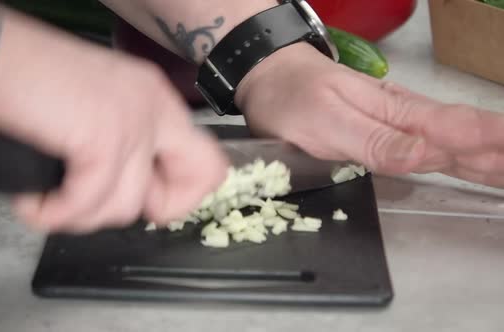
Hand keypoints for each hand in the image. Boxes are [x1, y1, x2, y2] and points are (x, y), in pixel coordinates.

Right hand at [0, 20, 226, 232]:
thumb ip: (121, 146)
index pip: (208, 162)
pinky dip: (55, 214)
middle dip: (148, 210)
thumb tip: (126, 195)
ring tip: (49, 202)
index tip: (141, 200)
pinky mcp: (102, 137)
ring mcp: (133, 122)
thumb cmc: (24, 79)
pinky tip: (34, 203)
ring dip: (82, 217)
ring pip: (127, 207)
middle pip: (199, 180)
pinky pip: (87, 204)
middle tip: (97, 203)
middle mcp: (154, 106)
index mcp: (155, 98)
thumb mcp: (93, 109)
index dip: (176, 194)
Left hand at [237, 43, 503, 186]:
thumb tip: (427, 156)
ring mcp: (395, 123)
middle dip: (499, 153)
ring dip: (490, 155)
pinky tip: (476, 160)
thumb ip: (376, 142)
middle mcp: (403, 118)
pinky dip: (462, 154)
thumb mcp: (327, 122)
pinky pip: (433, 145)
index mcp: (395, 114)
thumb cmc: (292, 99)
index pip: (456, 128)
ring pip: (454, 142)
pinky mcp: (384, 131)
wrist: (270, 77)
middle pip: (464, 137)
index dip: (493, 143)